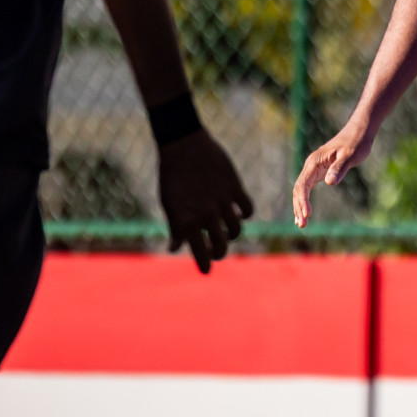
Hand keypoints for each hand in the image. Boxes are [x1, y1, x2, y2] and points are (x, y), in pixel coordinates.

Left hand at [158, 130, 254, 273]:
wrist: (183, 147)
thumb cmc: (171, 177)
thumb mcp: (169, 204)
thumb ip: (176, 228)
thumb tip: (175, 248)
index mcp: (187, 222)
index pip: (199, 252)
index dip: (204, 264)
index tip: (206, 270)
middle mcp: (207, 215)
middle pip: (221, 245)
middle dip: (219, 252)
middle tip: (217, 252)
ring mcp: (223, 202)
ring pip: (236, 229)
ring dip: (232, 234)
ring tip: (227, 232)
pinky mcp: (235, 188)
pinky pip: (247, 208)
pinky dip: (245, 214)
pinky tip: (239, 212)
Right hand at [292, 121, 374, 227]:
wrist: (359, 132)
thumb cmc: (356, 143)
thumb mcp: (350, 156)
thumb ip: (340, 168)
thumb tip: (329, 183)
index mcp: (315, 161)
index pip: (303, 184)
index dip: (303, 200)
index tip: (307, 214)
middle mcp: (311, 165)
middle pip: (299, 189)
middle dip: (299, 207)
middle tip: (303, 225)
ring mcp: (314, 168)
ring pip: (301, 189)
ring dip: (299, 206)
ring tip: (301, 224)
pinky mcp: (319, 171)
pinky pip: (307, 188)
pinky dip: (305, 200)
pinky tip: (306, 213)